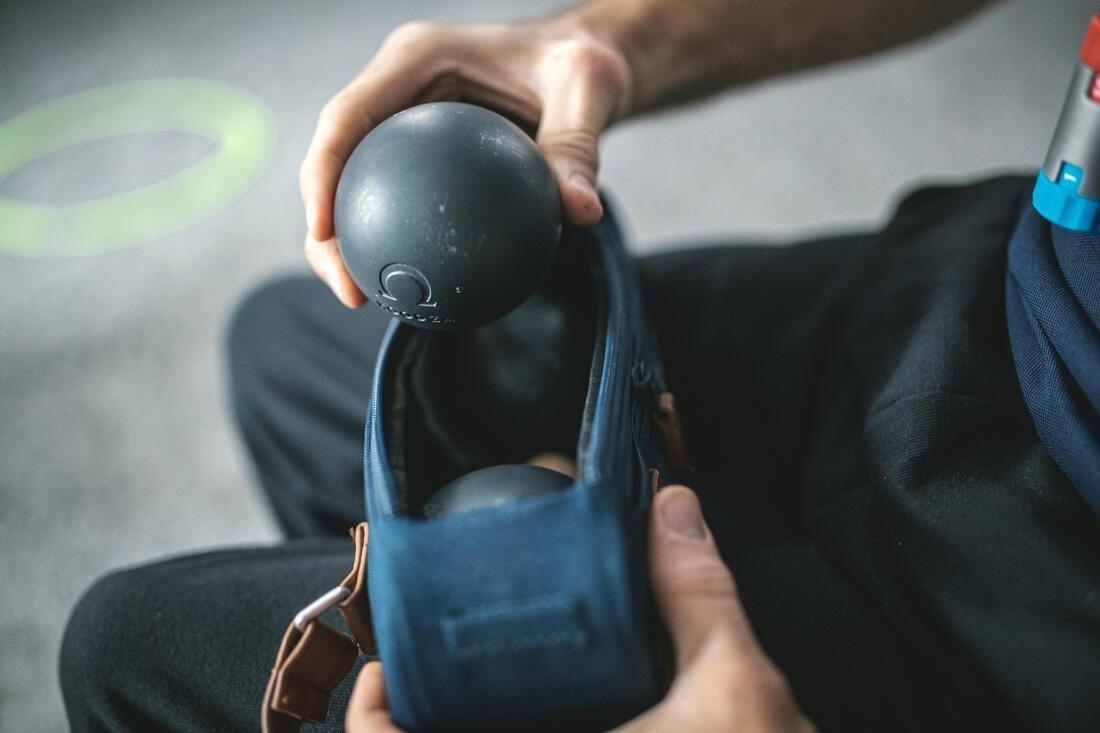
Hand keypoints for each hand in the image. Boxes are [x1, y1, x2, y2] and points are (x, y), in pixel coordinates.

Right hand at [301, 17, 632, 306]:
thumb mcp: (587, 91)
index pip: (348, 114)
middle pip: (337, 160)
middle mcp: (399, 91)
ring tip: (367, 301)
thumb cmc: (580, 62)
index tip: (324, 230)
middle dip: (324, 229)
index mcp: (416, 59)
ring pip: (359, 188)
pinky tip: (420, 292)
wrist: (583, 61)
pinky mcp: (424, 157)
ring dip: (351, 247)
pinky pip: (401, 203)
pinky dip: (402, 246)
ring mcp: (406, 126)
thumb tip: (579, 211)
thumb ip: (577, 147)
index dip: (322, 171)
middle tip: (350, 291)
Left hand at [345, 486, 813, 731]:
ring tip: (484, 687)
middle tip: (429, 665)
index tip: (383, 674)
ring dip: (473, 727)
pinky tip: (553, 715)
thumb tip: (670, 509)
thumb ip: (696, 592)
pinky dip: (527, 729)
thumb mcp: (738, 683)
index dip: (377, 719)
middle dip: (425, 719)